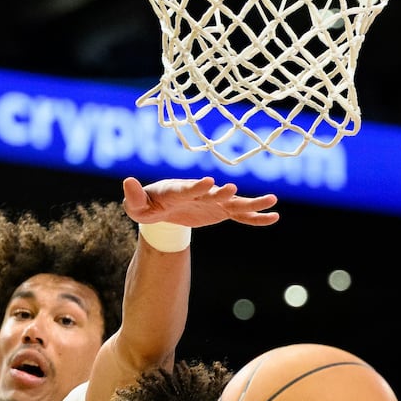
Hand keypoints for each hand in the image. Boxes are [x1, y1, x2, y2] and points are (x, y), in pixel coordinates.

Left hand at [122, 176, 279, 228]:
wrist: (162, 208)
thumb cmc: (148, 205)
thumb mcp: (137, 206)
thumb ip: (134, 197)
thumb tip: (127, 182)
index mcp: (179, 190)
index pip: (189, 188)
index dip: (198, 186)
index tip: (208, 182)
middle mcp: (200, 193)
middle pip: (214, 194)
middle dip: (223, 193)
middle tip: (234, 190)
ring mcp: (213, 202)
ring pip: (235, 203)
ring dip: (252, 203)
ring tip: (272, 200)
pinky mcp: (221, 211)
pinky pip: (241, 216)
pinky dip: (256, 218)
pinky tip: (274, 218)